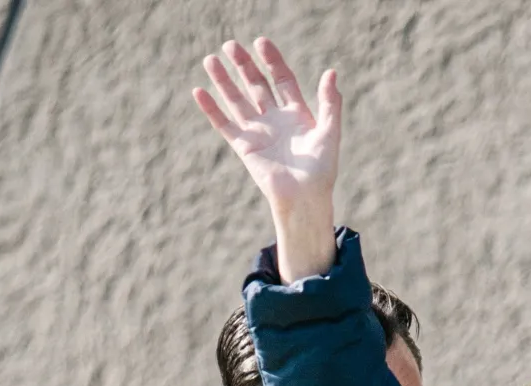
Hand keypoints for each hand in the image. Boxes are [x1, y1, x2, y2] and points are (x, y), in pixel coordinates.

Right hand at [193, 38, 340, 281]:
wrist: (304, 198)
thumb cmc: (321, 169)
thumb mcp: (329, 132)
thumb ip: (330, 103)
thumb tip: (331, 72)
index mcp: (296, 113)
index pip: (281, 79)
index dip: (272, 61)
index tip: (261, 42)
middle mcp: (275, 119)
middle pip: (256, 84)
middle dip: (244, 65)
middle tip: (230, 45)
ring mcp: (258, 132)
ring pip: (237, 100)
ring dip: (223, 80)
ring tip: (210, 59)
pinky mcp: (244, 147)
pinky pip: (224, 124)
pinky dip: (211, 109)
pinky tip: (199, 91)